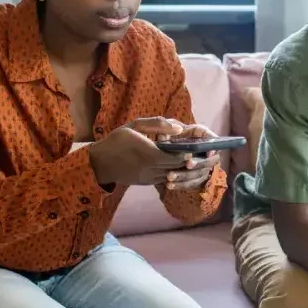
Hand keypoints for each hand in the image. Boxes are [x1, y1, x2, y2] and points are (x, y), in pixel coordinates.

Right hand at [87, 117, 216, 186]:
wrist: (99, 163)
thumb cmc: (116, 141)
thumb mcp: (134, 126)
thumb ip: (157, 124)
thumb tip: (179, 127)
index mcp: (147, 152)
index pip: (175, 157)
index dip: (189, 155)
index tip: (200, 149)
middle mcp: (150, 168)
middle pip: (177, 168)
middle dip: (192, 163)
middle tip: (207, 157)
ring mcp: (148, 178)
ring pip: (173, 176)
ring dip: (185, 171)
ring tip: (199, 163)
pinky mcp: (146, 183)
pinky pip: (165, 180)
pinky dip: (175, 175)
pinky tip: (182, 168)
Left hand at [159, 122, 219, 190]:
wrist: (162, 149)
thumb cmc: (168, 134)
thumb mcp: (166, 128)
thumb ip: (165, 129)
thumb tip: (164, 136)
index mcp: (201, 135)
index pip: (213, 140)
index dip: (213, 147)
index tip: (208, 152)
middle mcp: (206, 151)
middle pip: (212, 160)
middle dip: (200, 163)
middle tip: (188, 165)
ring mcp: (203, 166)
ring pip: (201, 174)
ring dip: (186, 176)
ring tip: (170, 176)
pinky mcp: (196, 177)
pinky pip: (192, 183)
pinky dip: (181, 185)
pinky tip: (169, 185)